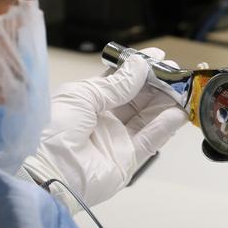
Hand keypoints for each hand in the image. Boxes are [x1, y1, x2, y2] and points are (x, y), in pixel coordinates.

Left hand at [27, 48, 189, 206]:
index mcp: (87, 101)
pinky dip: (166, 126)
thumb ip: (114, 84)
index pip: (118, 81)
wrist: (46, 171)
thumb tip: (140, 67)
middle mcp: (104, 119)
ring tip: (182, 88)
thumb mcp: (81, 96)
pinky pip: (151, 140)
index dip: (138, 68)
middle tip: (174, 71)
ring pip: (148, 116)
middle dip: (156, 82)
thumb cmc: (52, 128)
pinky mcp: (128, 160)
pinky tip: (179, 112)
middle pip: (137, 97)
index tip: (157, 56)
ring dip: (166, 101)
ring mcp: (117, 140)